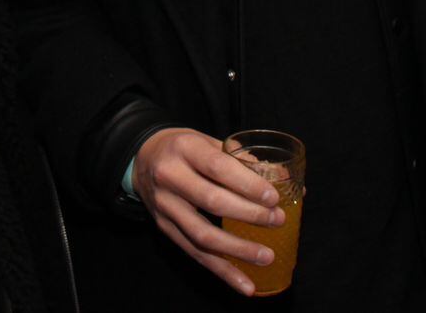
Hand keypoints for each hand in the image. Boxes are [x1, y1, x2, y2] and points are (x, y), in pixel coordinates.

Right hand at [132, 127, 283, 295]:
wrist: (141, 158)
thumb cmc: (184, 148)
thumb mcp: (207, 141)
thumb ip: (241, 158)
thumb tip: (284, 177)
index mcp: (185, 148)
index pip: (218, 167)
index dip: (247, 184)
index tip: (273, 198)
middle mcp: (170, 176)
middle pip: (212, 201)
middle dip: (249, 214)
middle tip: (277, 220)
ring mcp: (165, 205)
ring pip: (202, 234)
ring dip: (238, 249)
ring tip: (266, 256)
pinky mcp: (164, 228)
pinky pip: (195, 253)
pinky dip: (222, 271)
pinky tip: (245, 284)